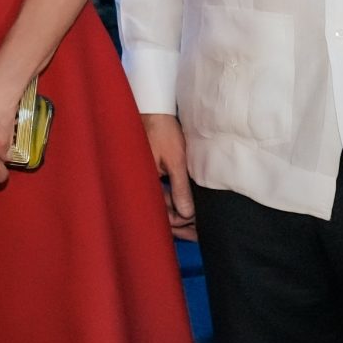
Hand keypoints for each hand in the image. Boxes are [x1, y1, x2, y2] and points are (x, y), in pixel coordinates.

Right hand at [141, 115, 197, 239]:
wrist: (154, 110)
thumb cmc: (162, 131)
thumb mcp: (175, 159)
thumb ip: (180, 187)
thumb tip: (187, 213)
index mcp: (143, 184)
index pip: (161, 214)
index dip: (180, 225)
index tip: (197, 231)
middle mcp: (142, 186)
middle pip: (161, 214)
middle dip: (181, 224)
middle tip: (200, 233)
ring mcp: (147, 180)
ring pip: (163, 205)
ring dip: (179, 214)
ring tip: (198, 222)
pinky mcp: (152, 174)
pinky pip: (163, 194)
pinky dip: (175, 201)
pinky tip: (189, 206)